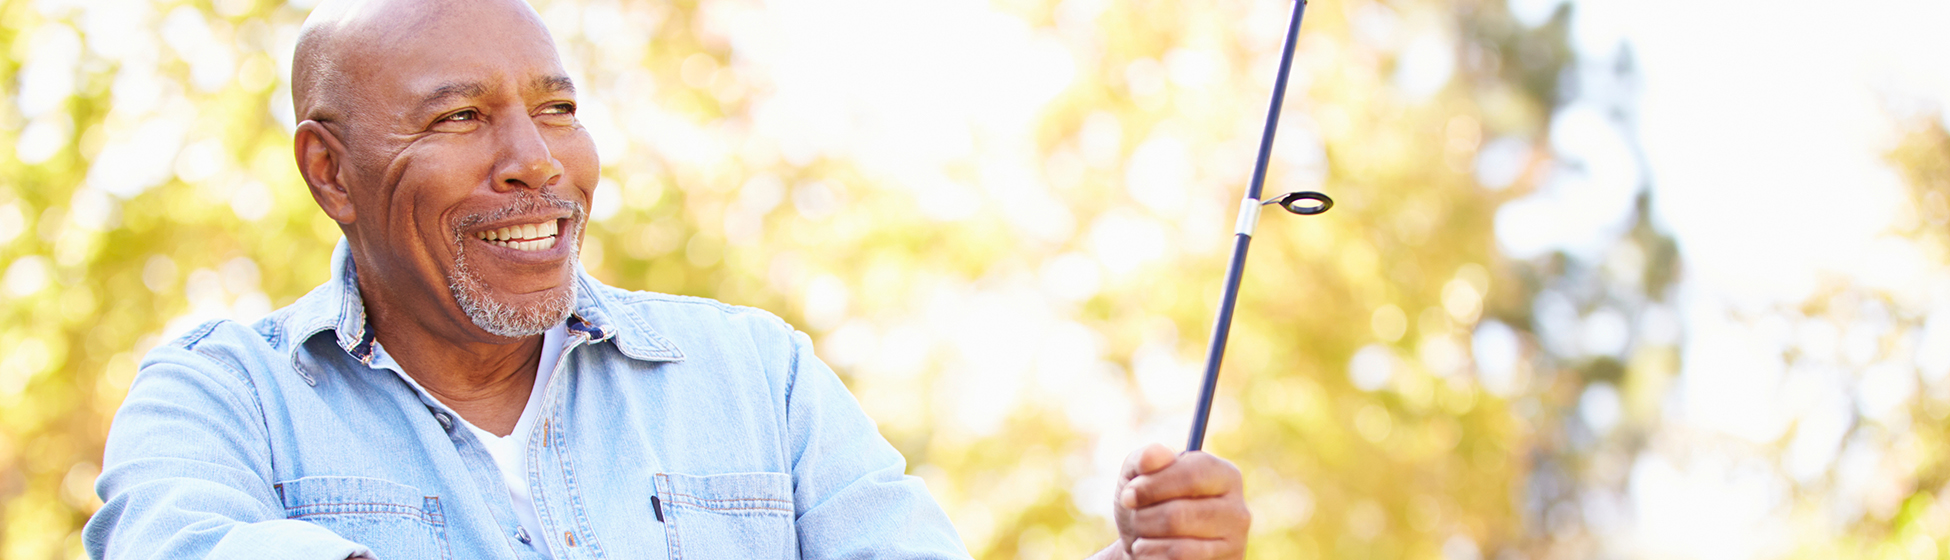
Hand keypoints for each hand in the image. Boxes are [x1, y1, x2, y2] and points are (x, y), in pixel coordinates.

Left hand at [1090, 443, 1249, 559]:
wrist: (1151, 547)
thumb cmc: (1149, 505)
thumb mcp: (1139, 476)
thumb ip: (1145, 458)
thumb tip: (1158, 454)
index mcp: (1224, 476)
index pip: (1192, 474)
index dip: (1153, 485)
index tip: (1129, 495)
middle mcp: (1237, 511)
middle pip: (1179, 515)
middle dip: (1144, 518)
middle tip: (1135, 518)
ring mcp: (1234, 545)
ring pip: (1179, 548)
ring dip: (1146, 542)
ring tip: (1142, 536)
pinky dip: (1152, 558)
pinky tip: (1151, 551)